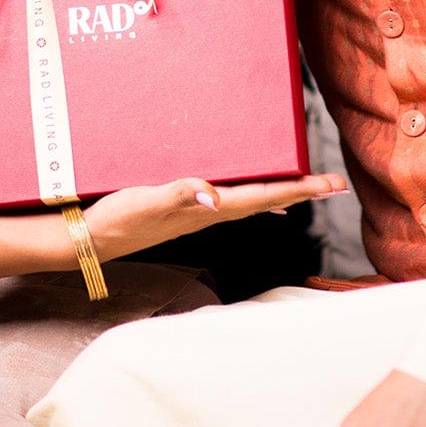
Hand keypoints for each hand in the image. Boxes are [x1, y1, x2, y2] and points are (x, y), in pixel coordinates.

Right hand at [84, 173, 345, 260]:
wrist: (90, 242)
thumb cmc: (116, 221)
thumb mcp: (144, 202)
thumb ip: (177, 195)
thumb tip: (213, 196)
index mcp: (208, 210)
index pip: (264, 197)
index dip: (300, 189)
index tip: (332, 185)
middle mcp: (209, 214)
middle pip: (267, 201)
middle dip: (302, 191)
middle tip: (335, 184)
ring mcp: (198, 215)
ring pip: (251, 202)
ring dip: (280, 194)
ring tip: (305, 188)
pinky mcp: (183, 211)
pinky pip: (230, 201)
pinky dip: (250, 195)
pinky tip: (252, 197)